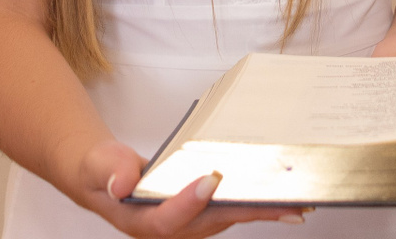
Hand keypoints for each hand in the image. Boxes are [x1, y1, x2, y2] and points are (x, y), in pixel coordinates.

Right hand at [58, 138, 306, 235]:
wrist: (104, 179)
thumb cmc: (102, 172)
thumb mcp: (98, 165)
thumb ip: (110, 171)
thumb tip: (122, 184)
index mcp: (142, 222)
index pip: (169, 219)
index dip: (189, 202)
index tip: (209, 180)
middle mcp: (171, 228)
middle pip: (214, 222)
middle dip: (250, 212)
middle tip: (286, 204)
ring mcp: (189, 224)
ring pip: (229, 218)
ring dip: (262, 211)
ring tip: (297, 204)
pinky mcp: (201, 214)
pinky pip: (232, 210)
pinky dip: (257, 205)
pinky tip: (282, 200)